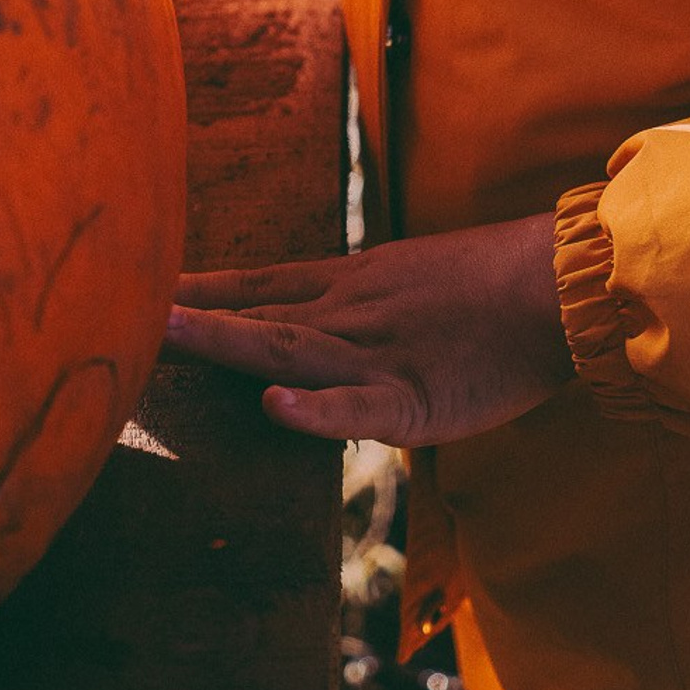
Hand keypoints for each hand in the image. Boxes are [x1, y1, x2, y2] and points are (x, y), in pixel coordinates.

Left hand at [164, 215, 571, 446]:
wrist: (564, 284)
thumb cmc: (503, 285)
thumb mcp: (418, 278)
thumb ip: (371, 302)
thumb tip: (330, 317)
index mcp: (355, 285)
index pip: (262, 283)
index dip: (202, 288)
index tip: (145, 288)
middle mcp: (354, 314)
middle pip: (258, 312)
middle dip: (192, 315)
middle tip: (125, 308)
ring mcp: (380, 356)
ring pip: (290, 350)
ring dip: (227, 342)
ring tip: (169, 333)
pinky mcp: (416, 401)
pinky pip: (359, 410)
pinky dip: (316, 410)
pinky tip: (274, 409)